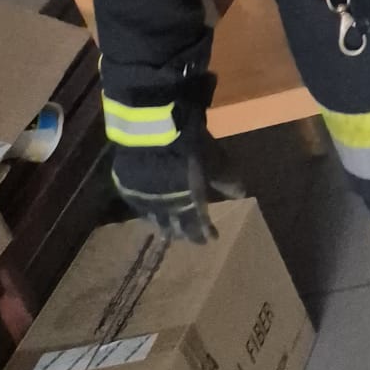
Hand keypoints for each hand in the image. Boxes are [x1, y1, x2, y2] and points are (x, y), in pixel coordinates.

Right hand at [110, 94, 241, 245]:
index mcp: (188, 203)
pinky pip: (138, 206)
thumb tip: (242, 196)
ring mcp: (144, 198)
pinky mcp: (127, 186)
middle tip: (188, 239)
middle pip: (174, 226)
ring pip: (154, 219)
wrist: (154, 130)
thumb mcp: (216, 162)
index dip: (204, 233)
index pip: (197, 226)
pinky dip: (146, 211)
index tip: (211, 240)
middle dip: (183, 233)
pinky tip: (147, 211)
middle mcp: (165, 207)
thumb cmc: (192, 146)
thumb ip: (227, 181)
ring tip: (167, 231)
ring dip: (163, 225)